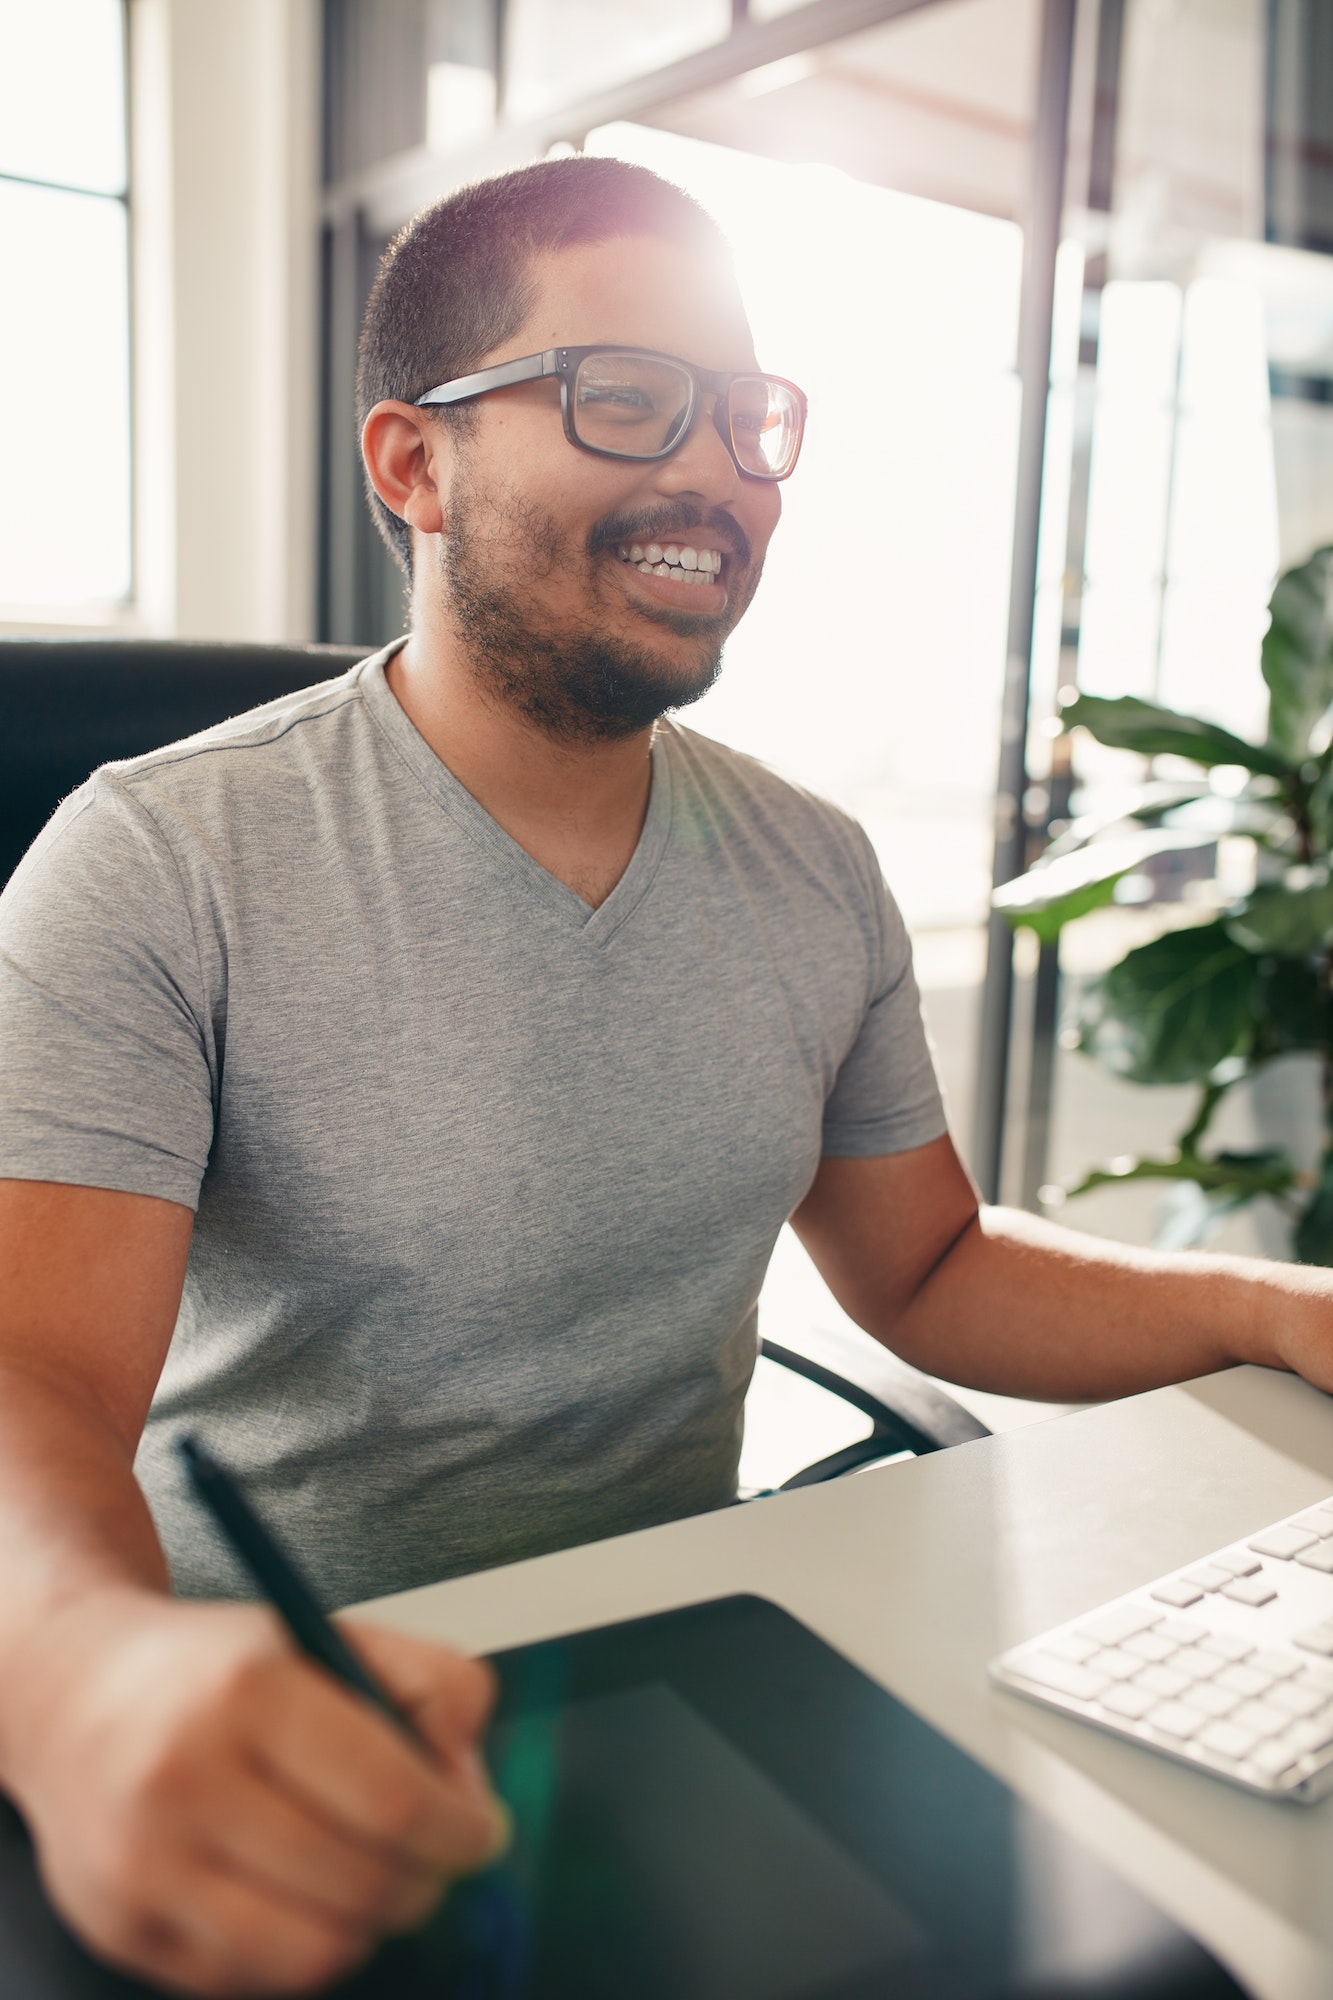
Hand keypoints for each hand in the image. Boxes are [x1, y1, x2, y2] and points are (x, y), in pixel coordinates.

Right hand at [2, 1591, 506, 1995]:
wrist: (73, 1695)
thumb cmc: (216, 1671)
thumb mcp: (329, 1635)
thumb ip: (429, 1681)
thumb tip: (465, 1771)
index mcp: (248, 1690)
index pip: (389, 1796)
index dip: (459, 1829)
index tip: (481, 1832)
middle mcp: (185, 1777)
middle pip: (360, 1882)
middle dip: (425, 1880)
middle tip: (433, 1857)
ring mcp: (145, 1864)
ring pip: (313, 1952)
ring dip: (367, 1924)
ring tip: (366, 1876)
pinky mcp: (122, 1929)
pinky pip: (252, 1981)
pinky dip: (298, 1949)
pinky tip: (296, 1893)